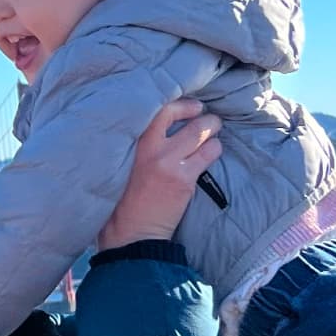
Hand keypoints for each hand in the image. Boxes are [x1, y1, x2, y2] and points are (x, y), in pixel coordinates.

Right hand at [97, 99, 221, 250]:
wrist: (130, 231)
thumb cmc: (122, 196)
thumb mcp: (122, 162)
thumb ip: (139, 142)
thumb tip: (164, 124)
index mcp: (134, 142)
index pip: (162, 111)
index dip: (182, 105)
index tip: (192, 106)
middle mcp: (152, 149)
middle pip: (189, 121)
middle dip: (205, 118)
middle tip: (210, 120)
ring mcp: (170, 164)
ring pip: (203, 134)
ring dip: (212, 132)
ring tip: (213, 135)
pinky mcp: (184, 180)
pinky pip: (209, 155)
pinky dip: (213, 151)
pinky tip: (211, 153)